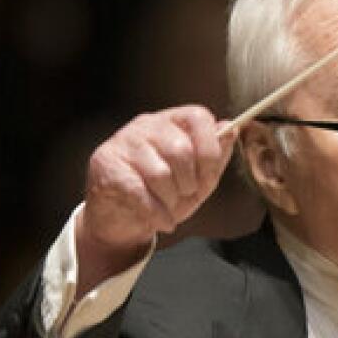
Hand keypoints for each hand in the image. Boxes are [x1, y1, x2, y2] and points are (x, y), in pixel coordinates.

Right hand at [75, 106, 235, 291]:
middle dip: (190, 182)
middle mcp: (147, 124)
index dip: (210, 150)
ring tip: (168, 205)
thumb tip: (231, 129)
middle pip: (180, 150)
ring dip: (170, 199)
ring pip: (159, 173)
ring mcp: (123, 141)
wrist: (123, 216)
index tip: (208, 176)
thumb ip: (216, 156)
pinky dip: (157, 213)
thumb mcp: (198, 178)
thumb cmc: (164, 193)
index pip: (199, 117)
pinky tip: (162, 220)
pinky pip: (139, 192)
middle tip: (185, 194)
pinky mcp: (106, 164)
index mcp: (172, 120)